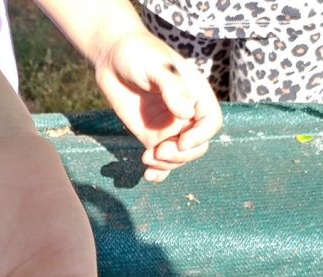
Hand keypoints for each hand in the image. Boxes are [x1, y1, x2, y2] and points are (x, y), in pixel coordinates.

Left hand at [95, 31, 222, 181]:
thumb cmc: (138, 53)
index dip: (200, 136)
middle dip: (181, 155)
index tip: (182, 141)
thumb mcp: (157, 66)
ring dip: (166, 165)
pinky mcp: (150, 137)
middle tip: (158, 152)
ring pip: (178, 157)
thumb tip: (186, 113)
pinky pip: (159, 160)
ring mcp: (169, 128)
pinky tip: (149, 177)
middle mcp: (186, 115)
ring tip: (147, 159)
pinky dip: (158, 172)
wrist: (112, 58)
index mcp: (196, 95)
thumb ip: (172, 87)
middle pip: (196, 146)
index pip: (210, 123)